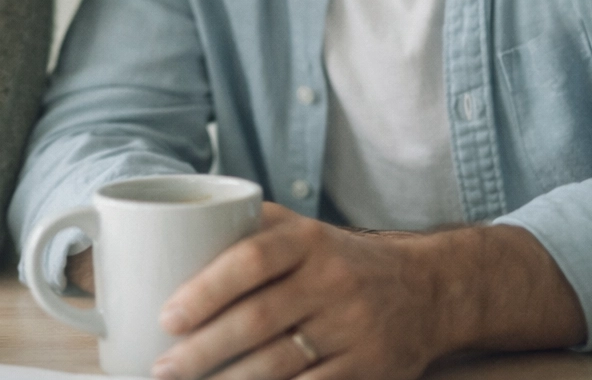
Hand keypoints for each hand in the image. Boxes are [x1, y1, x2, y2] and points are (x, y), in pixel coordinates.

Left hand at [150, 204, 584, 379]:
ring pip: (280, 364)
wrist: (428, 288)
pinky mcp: (369, 369)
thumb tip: (172, 232)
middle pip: (258, 320)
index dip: (206, 290)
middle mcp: (332, 281)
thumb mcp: (302, 229)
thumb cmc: (339, 258)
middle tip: (163, 368)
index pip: (251, 260)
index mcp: (307, 241)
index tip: (168, 317)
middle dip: (203, 351)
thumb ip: (247, 225)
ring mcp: (353, 328)